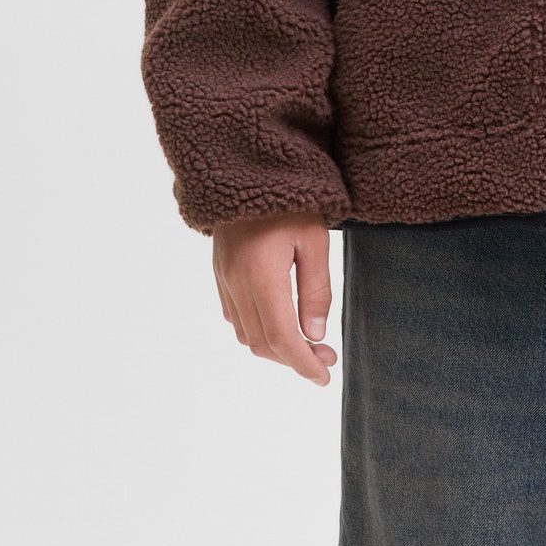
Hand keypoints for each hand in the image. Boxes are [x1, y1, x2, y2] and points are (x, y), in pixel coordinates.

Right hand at [211, 211, 337, 384]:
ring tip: (307, 344)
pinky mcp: (220, 274)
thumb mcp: (315, 239)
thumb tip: (315, 336)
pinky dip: (258, 331)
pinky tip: (281, 323)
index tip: (325, 376)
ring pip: (246, 335)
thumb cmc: (291, 200)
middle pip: (262, 343)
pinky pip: (235, 318)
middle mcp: (237, 283)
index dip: (304, 365)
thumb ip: (316, 289)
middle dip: (294, 360)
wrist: (246, 169)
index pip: (282, 338)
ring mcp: (224, 280)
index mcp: (262, 276)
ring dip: (275, 348)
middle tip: (326, 358)